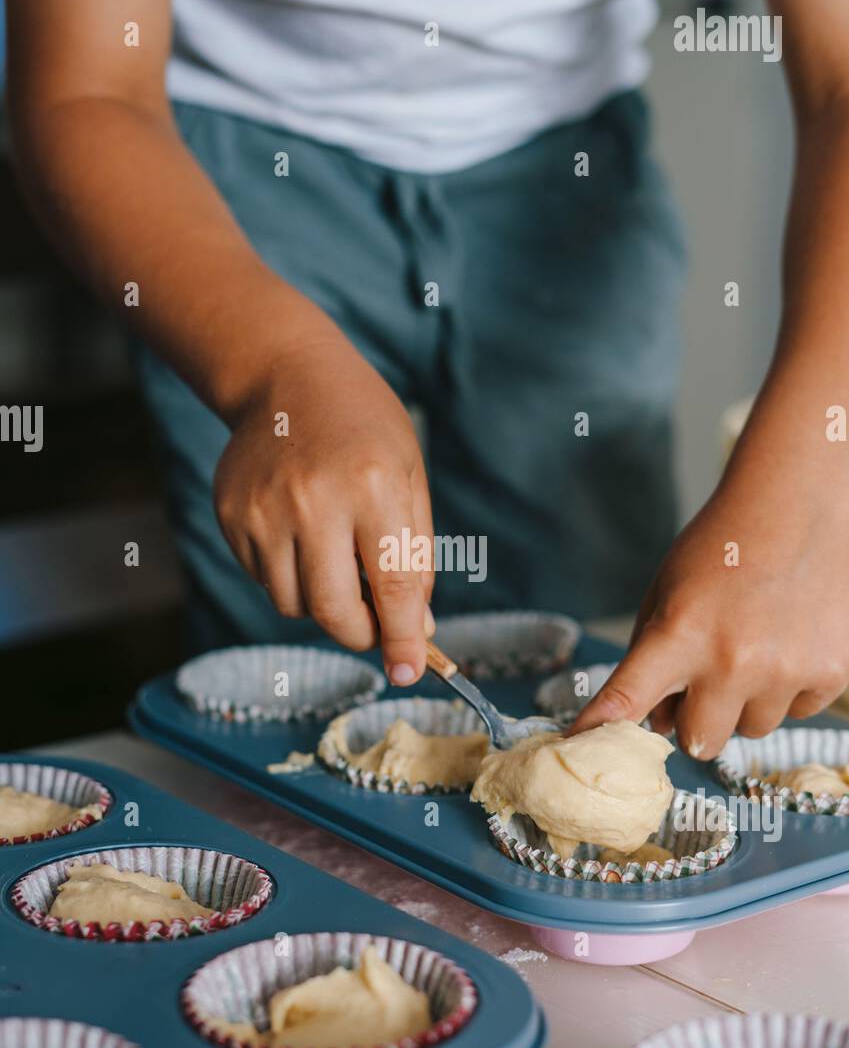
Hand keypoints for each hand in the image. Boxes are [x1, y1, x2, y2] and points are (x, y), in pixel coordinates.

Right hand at [213, 328, 433, 683]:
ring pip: (294, 604)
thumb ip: (415, 556)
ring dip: (322, 602)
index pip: (391, 587)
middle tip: (375, 624)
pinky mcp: (232, 517)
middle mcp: (313, 501)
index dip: (402, 639)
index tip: (408, 670)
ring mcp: (264, 511)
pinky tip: (301, 534)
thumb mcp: (409, 476)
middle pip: (333, 611)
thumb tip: (417, 629)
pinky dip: (290, 576)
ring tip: (335, 556)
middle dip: (360, 632)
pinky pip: (265, 580)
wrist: (286, 377)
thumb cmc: (364, 427)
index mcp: (372, 487)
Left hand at [569, 486, 848, 756]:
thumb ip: (651, 658)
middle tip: (704, 683)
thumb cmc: (723, 547)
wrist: (799, 505)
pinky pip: (798, 712)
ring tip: (754, 648)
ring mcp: (785, 671)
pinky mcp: (830, 672)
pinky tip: (789, 641)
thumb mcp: (667, 592)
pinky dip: (790, 688)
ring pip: (751, 730)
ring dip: (745, 704)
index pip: (628, 700)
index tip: (579, 749)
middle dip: (695, 720)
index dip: (600, 729)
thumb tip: (655, 724)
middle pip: (699, 741)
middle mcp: (732, 661)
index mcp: (680, 634)